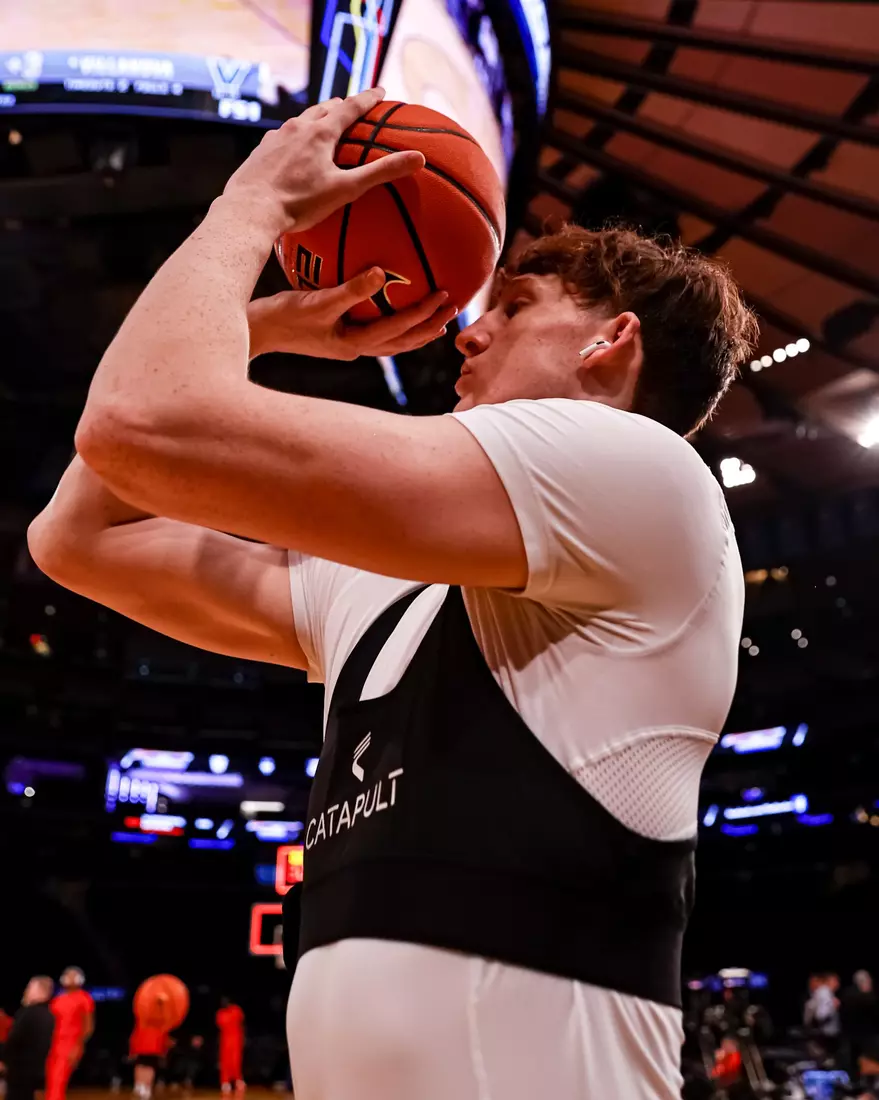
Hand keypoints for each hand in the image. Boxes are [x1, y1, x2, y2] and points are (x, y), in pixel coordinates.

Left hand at [223, 88, 423, 234]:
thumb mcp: (346, 189)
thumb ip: (380, 173)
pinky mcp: (261, 151)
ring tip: (323, 124)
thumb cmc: (300, 202)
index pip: (350, 106)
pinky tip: (294, 150)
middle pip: (324, 108)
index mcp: (320, 132)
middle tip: (352, 106)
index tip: (381, 91)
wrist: (250, 210)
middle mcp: (297, 127)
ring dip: (316, 118)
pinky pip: (283, 137)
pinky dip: (296, 137)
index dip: (368, 98)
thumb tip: (419, 158)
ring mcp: (276, 137)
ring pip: (301, 120)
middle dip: (340, 105)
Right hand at [248, 267, 456, 360]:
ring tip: (437, 317)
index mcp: (353, 343)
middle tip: (453, 307)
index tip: (444, 295)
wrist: (254, 331)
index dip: (423, 315)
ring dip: (416, 329)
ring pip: (392, 340)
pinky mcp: (338, 337)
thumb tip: (383, 273)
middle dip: (429, 326)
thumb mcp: (316, 301)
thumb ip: (351, 289)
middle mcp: (355, 348)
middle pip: (402, 341)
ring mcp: (347, 345)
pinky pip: (375, 329)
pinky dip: (392, 321)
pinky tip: (393, 305)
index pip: (398, 330)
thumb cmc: (281, 316)